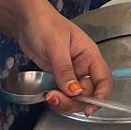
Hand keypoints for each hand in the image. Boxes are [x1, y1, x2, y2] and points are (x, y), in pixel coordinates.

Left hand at [15, 0, 111, 115]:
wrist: (26, 21)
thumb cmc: (46, 25)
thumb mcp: (56, 46)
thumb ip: (65, 70)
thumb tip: (74, 92)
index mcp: (90, 55)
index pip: (104, 79)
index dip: (101, 95)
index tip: (89, 108)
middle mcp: (83, 66)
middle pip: (89, 92)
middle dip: (75, 101)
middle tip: (56, 100)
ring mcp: (71, 72)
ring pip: (75, 96)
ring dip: (64, 102)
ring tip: (49, 97)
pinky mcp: (58, 76)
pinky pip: (63, 93)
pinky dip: (57, 99)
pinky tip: (47, 95)